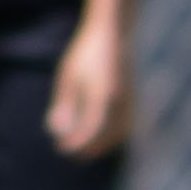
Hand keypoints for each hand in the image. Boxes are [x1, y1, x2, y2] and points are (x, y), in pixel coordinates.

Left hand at [45, 22, 129, 158]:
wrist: (113, 33)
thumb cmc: (85, 53)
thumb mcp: (67, 77)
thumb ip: (63, 104)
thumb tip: (56, 130)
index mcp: (102, 94)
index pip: (91, 127)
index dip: (77, 141)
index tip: (63, 149)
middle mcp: (120, 99)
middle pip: (108, 133)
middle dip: (92, 147)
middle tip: (75, 156)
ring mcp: (130, 98)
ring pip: (121, 130)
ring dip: (106, 143)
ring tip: (90, 151)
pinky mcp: (134, 96)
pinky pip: (127, 122)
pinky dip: (115, 133)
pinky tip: (104, 135)